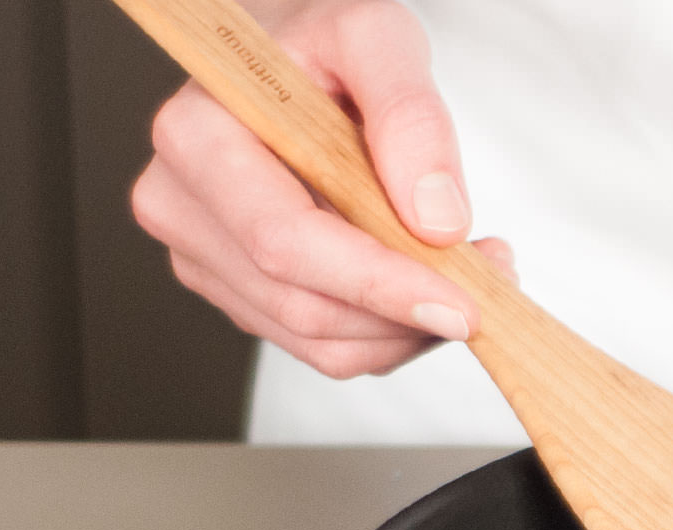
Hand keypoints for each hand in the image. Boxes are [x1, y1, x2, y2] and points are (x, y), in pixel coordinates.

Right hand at [132, 0, 512, 378]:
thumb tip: (437, 220)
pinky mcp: (241, 295)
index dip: (378, 285)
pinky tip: (425, 284)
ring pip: (324, 344)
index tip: (461, 306)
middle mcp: (182, 206)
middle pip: (307, 307)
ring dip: (411, 330)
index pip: (286, 242)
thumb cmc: (324, 47)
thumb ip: (410, 114)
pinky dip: (393, 333)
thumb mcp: (377, 37)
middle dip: (410, 314)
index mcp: (196, 136)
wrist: (294, 66)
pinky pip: (329, 348)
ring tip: (467, 274)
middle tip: (491, 284)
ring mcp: (205, 260)